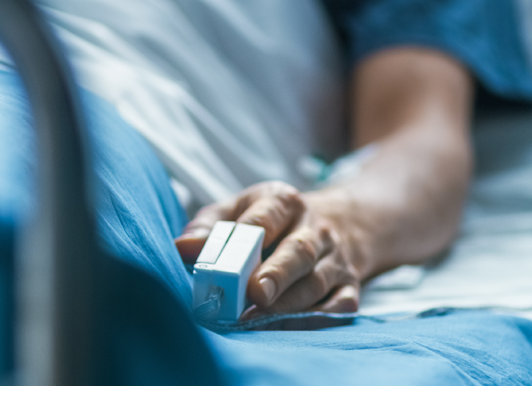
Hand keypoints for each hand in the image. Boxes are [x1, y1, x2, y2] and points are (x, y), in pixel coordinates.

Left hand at [176, 182, 367, 317]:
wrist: (330, 224)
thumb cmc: (268, 221)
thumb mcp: (236, 210)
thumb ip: (208, 227)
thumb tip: (182, 248)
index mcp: (284, 202)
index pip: (268, 216)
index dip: (251, 234)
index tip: (233, 259)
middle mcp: (315, 228)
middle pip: (298, 251)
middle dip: (277, 274)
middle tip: (256, 294)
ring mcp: (335, 258)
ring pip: (316, 282)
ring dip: (289, 304)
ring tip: (258, 319)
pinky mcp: (349, 285)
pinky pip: (338, 306)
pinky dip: (315, 319)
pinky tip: (287, 328)